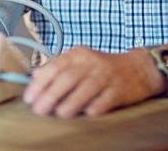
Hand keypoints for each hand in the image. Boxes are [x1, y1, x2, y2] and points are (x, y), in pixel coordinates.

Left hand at [23, 47, 161, 117]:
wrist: (138, 68)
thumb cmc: (102, 68)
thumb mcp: (79, 61)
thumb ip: (58, 68)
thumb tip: (34, 77)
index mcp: (78, 54)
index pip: (55, 66)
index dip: (40, 83)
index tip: (29, 97)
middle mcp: (92, 62)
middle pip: (68, 78)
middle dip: (51, 95)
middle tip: (39, 110)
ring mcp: (107, 76)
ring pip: (86, 88)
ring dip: (71, 103)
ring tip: (59, 114)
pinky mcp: (120, 90)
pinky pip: (106, 99)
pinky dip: (95, 106)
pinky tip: (86, 114)